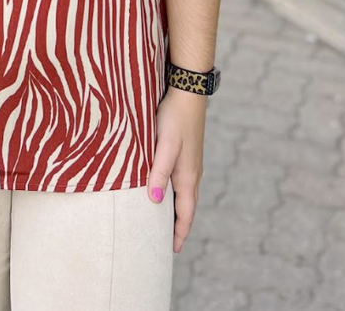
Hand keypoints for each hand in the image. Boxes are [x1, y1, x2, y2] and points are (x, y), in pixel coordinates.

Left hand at [146, 86, 207, 253]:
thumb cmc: (174, 118)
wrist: (187, 92)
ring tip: (161, 220)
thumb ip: (158, 172)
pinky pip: (180, 181)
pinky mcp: (186, 153)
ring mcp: (190, 164)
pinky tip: (162, 189)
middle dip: (176, 226)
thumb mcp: (164, 145)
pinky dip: (173, 194)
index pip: (185, 214)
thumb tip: (153, 201)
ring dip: (174, 210)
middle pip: (185, 208)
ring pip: (183, 194)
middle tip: (163, 242)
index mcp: (188, 177)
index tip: (171, 251)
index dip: (178, 233)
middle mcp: (192, 174)